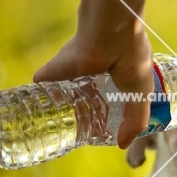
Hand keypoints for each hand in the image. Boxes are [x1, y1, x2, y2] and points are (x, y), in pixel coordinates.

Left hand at [34, 20, 153, 148]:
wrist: (112, 32)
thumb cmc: (132, 60)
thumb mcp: (140, 94)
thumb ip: (134, 120)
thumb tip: (122, 144)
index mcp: (119, 76)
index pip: (112, 98)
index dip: (109, 113)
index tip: (105, 128)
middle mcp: (96, 73)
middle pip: (88, 96)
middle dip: (85, 111)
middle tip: (82, 129)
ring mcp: (76, 70)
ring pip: (66, 92)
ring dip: (63, 105)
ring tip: (59, 125)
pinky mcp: (57, 67)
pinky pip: (44, 85)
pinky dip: (39, 96)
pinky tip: (36, 112)